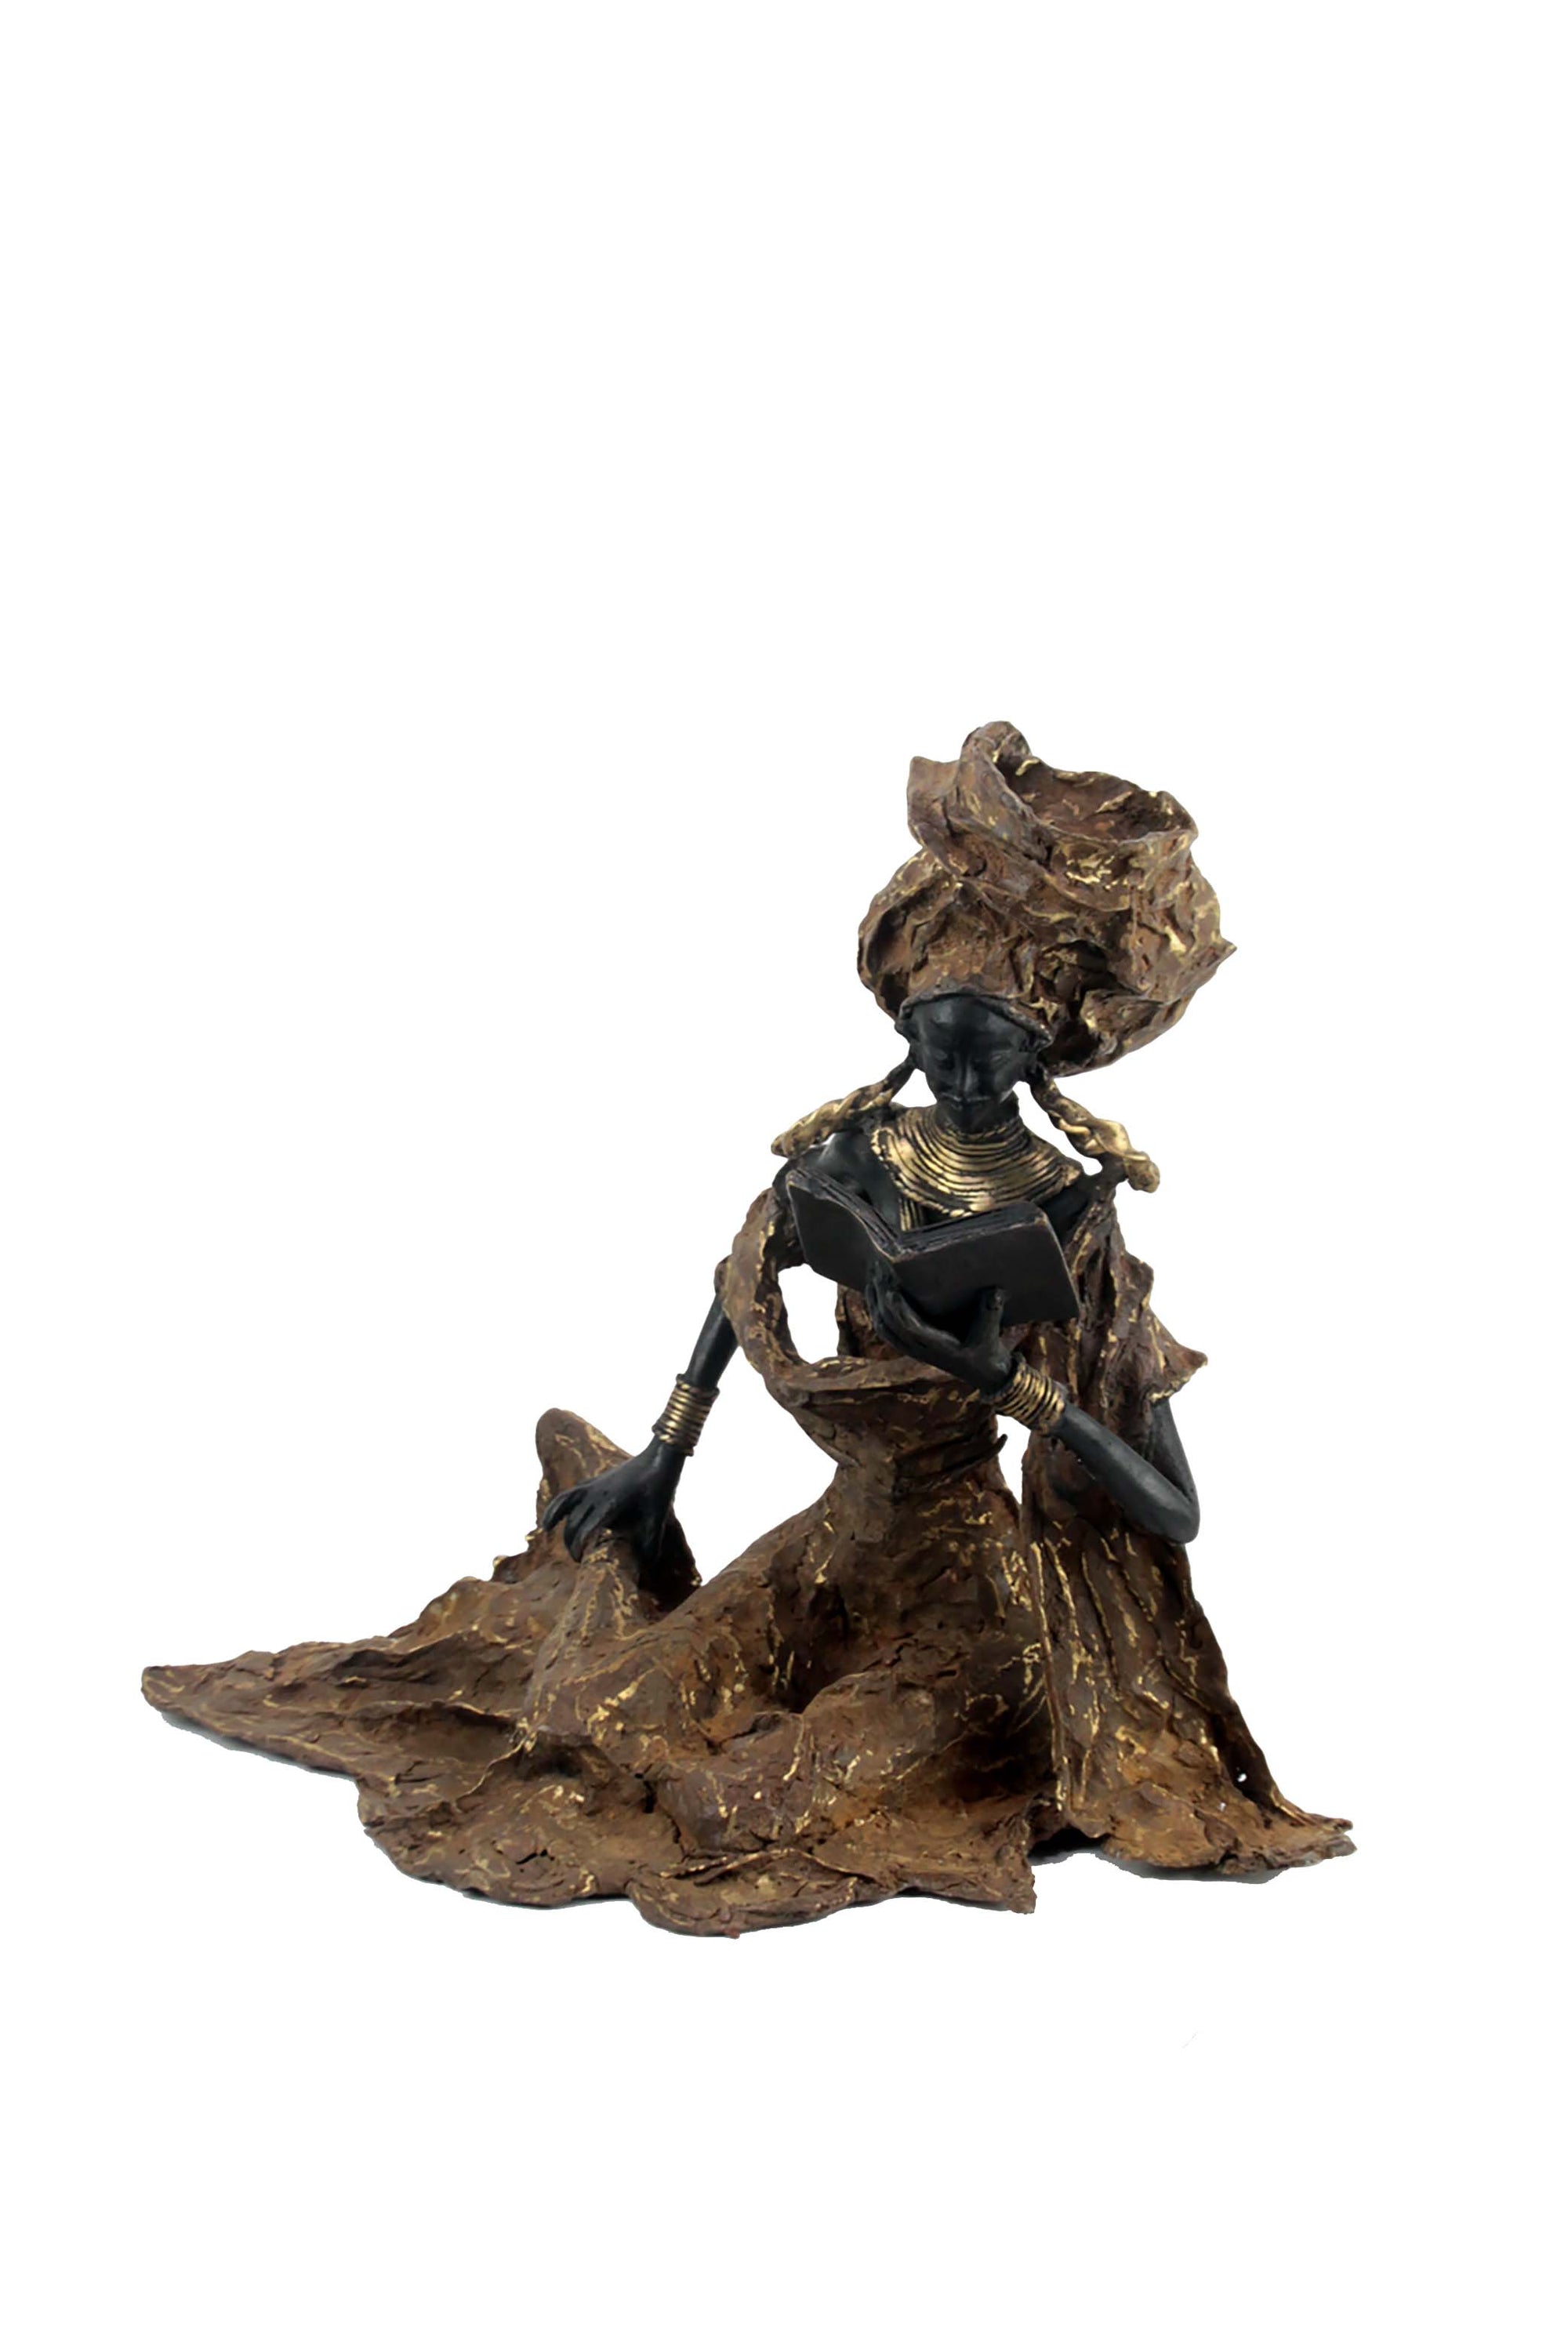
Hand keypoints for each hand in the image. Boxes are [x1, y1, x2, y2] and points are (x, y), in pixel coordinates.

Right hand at [541, 1440, 680, 1565]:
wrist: (658, 1458)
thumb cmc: (659, 1487)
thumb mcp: (657, 1517)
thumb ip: (651, 1542)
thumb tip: (647, 1565)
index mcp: (612, 1504)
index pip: (586, 1528)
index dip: (579, 1546)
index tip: (580, 1560)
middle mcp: (597, 1495)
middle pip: (574, 1521)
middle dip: (571, 1542)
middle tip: (578, 1559)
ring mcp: (593, 1486)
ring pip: (565, 1503)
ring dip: (554, 1517)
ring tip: (546, 1531)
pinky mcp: (592, 1481)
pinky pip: (569, 1494)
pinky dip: (557, 1505)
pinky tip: (552, 1516)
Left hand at [862, 1270, 1013, 1392]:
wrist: (984, 1373)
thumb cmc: (988, 1351)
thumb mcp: (991, 1333)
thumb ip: (991, 1312)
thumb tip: (995, 1290)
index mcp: (937, 1348)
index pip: (911, 1329)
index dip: (899, 1311)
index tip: (891, 1291)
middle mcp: (920, 1349)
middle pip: (891, 1324)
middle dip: (881, 1296)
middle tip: (877, 1268)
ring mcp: (912, 1348)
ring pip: (883, 1326)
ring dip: (874, 1301)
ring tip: (871, 1274)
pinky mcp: (910, 1344)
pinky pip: (885, 1328)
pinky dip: (875, 1309)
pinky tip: (873, 1290)